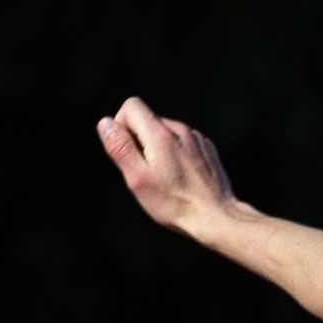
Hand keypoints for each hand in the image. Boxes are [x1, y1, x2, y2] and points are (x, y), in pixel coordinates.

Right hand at [97, 96, 240, 237]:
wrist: (217, 217)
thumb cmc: (175, 203)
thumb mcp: (138, 179)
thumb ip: (120, 148)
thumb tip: (106, 123)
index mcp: (160, 134)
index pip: (132, 105)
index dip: (121, 124)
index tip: (127, 151)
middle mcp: (181, 130)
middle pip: (149, 120)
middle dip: (140, 141)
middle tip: (147, 172)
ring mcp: (197, 139)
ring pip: (167, 133)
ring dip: (159, 149)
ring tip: (166, 178)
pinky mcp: (207, 149)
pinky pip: (184, 143)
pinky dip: (177, 155)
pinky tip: (182, 178)